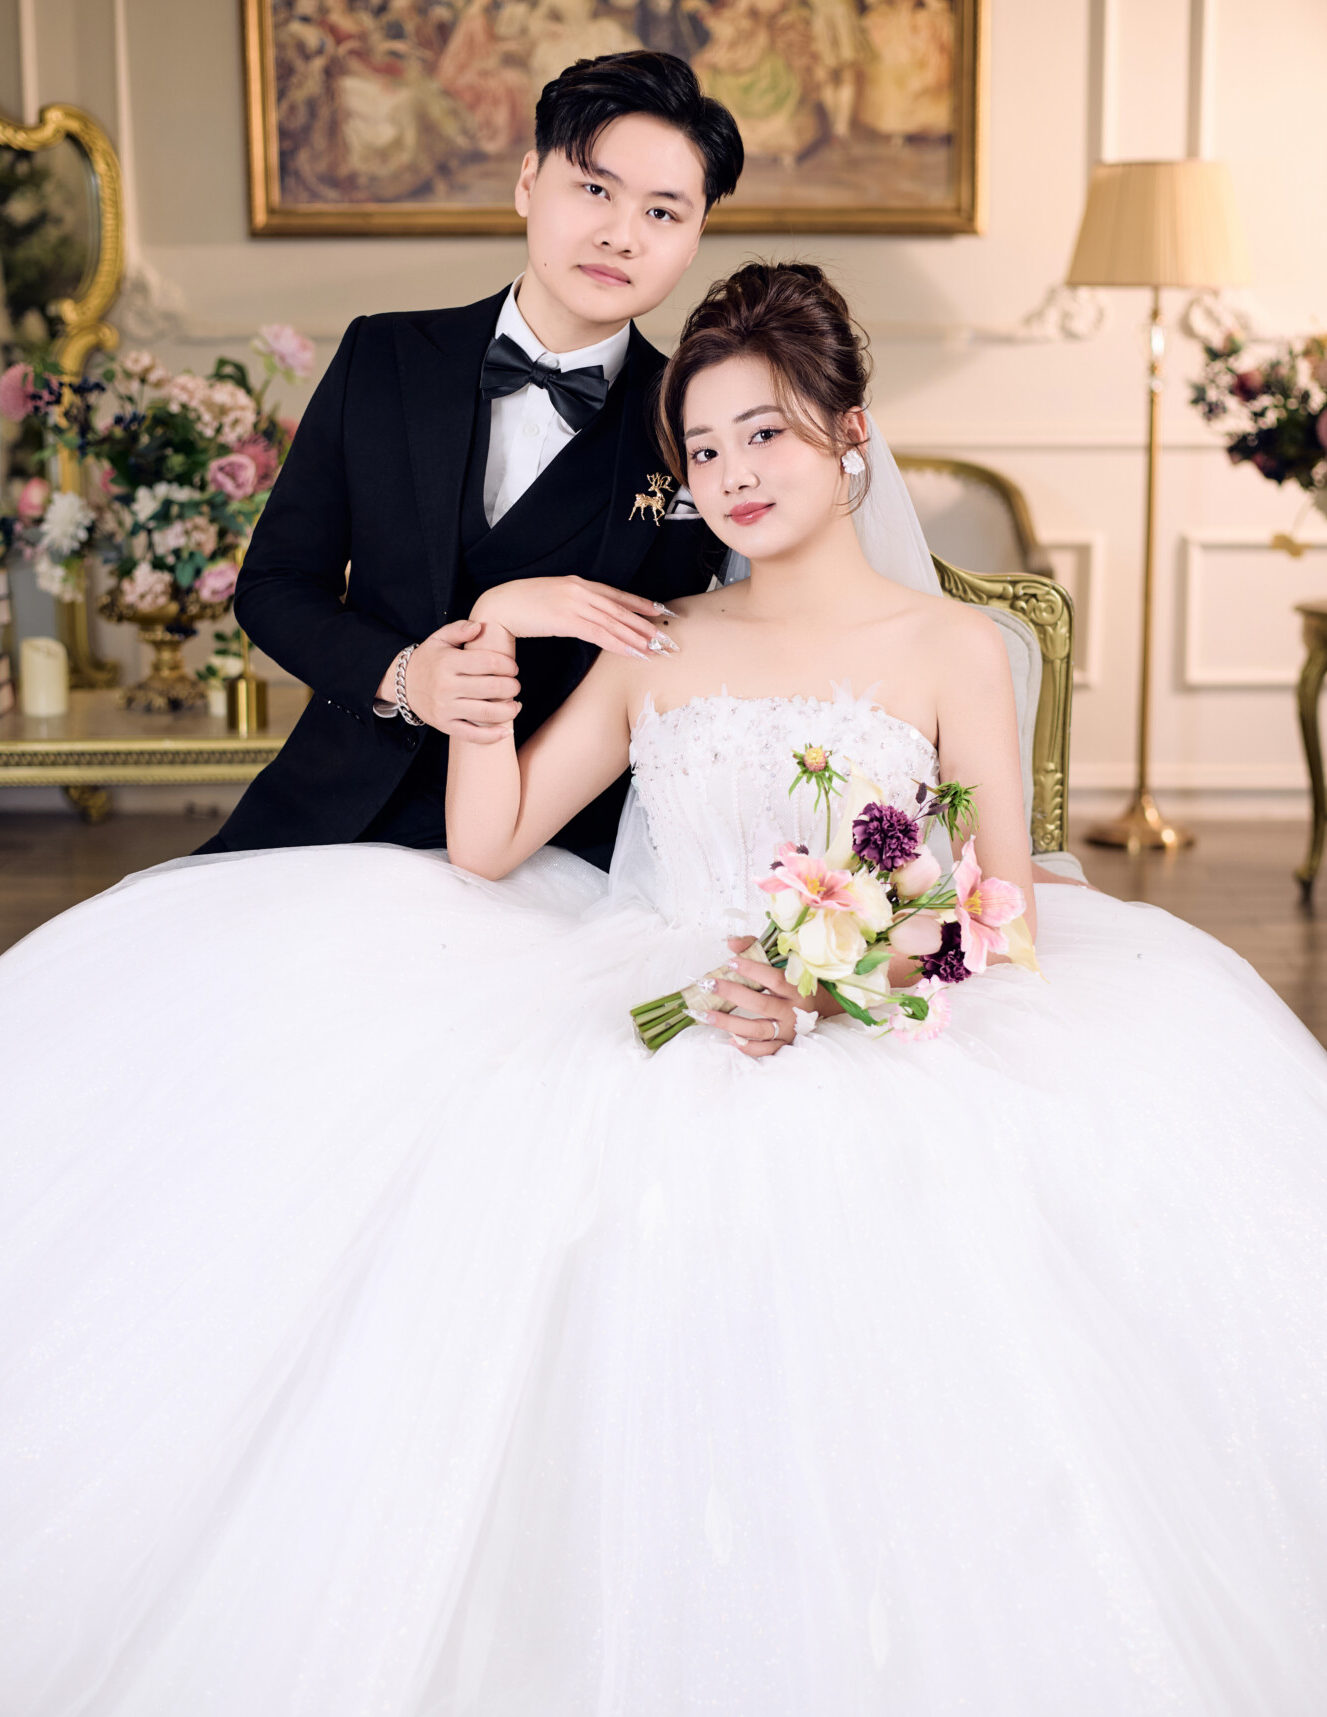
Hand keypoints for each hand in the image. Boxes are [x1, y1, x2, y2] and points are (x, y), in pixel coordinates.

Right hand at [386, 618, 521, 743]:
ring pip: (486, 713)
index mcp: (448, 662)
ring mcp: (445, 708)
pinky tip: (506, 731)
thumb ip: (459, 629)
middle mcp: (446, 686)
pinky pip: (472, 734)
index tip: (513, 668)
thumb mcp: (439, 639)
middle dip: (511, 687)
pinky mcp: (445, 725)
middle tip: (516, 686)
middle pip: (491, 688)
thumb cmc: (428, 660)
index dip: (507, 665)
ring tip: (516, 705)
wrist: (402, 683)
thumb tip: (480, 627)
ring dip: (508, 710)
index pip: (487, 662)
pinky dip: (492, 736)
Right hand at [470, 576, 677, 660]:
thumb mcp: (553, 599)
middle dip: (645, 624)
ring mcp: (574, 603)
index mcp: (577, 583)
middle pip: (620, 609)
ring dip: (636, 637)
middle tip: (665, 637)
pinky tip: (632, 652)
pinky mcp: (566, 620)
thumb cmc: (521, 605)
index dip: (640, 603)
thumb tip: (589, 617)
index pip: (616, 594)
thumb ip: (573, 604)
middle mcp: (580, 590)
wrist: (499, 605)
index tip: (659, 611)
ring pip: (613, 622)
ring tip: (655, 649)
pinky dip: (618, 644)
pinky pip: (599, 634)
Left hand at [701, 936, 817, 1057]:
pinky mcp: (783, 1044)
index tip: (730, 963)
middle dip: (733, 994)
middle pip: (762, 1005)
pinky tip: (729, 1038)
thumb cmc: (793, 981)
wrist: (819, 1007)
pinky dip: (747, 1046)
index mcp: (797, 988)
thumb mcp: (780, 962)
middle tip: (709, 985)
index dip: (752, 970)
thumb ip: (756, 948)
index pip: (774, 979)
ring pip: (758, 1030)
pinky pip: (764, 1050)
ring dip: (730, 1023)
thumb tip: (732, 943)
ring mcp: (788, 1030)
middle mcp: (794, 1011)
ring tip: (706, 1014)